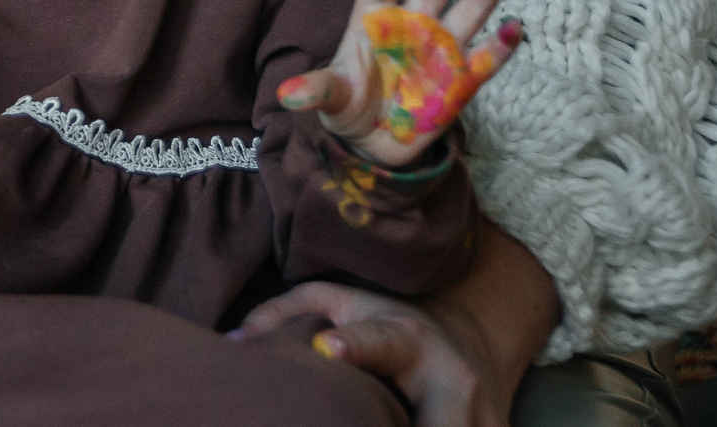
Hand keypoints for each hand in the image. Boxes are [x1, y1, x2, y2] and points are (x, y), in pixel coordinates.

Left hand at [231, 280, 506, 426]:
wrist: (466, 339)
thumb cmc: (383, 322)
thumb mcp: (337, 301)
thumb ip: (284, 312)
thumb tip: (232, 342)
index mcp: (405, 338)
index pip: (379, 341)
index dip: (355, 346)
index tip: (327, 347)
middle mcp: (452, 379)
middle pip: (438, 422)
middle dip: (414, 425)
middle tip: (364, 422)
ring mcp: (484, 417)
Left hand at [279, 0, 521, 165]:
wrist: (374, 143)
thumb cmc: (348, 104)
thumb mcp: (330, 97)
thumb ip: (315, 91)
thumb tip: (286, 96)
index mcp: (374, 19)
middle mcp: (412, 25)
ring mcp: (440, 49)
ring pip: (467, 9)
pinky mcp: (461, 81)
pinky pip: (485, 59)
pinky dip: (500, 45)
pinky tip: (514, 26)